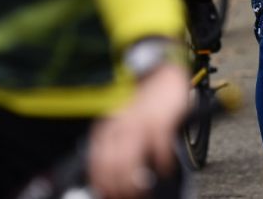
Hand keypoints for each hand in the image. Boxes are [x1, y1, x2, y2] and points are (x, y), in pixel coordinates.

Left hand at [88, 63, 187, 198]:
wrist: (164, 76)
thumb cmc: (146, 106)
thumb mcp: (125, 124)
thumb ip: (117, 147)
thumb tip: (113, 176)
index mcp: (108, 127)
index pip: (97, 162)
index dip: (101, 183)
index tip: (108, 194)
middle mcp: (121, 125)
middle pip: (112, 165)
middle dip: (118, 187)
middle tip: (127, 196)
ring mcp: (140, 122)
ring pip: (131, 160)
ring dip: (136, 181)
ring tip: (142, 191)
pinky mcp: (161, 120)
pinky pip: (159, 147)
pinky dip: (162, 162)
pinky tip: (164, 169)